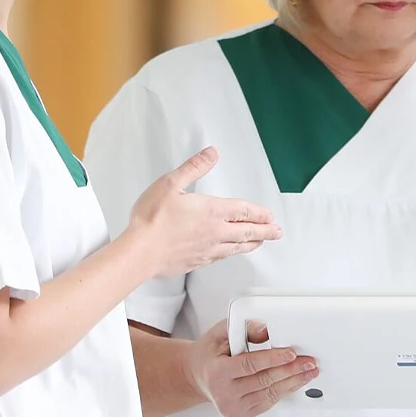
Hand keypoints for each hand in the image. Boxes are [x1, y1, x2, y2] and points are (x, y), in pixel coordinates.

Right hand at [128, 147, 281, 277]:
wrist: (139, 253)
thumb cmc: (152, 220)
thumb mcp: (171, 183)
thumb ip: (194, 168)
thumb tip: (211, 153)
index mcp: (212, 211)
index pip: (243, 211)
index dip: (259, 213)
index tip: (269, 215)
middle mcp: (214, 232)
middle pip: (247, 232)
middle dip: (264, 231)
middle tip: (276, 232)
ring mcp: (207, 250)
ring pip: (237, 248)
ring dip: (252, 244)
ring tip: (261, 242)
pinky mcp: (196, 262)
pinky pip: (221, 258)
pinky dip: (231, 254)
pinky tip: (230, 253)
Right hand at [186, 319, 317, 416]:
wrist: (198, 376)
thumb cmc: (211, 353)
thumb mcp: (221, 333)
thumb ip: (243, 328)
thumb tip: (267, 330)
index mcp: (216, 372)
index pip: (249, 365)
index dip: (273, 359)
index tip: (292, 353)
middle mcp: (223, 393)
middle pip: (263, 381)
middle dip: (290, 370)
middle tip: (309, 361)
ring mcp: (232, 407)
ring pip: (269, 394)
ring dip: (292, 382)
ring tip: (309, 372)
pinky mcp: (241, 414)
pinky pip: (268, 403)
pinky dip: (284, 391)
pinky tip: (296, 382)